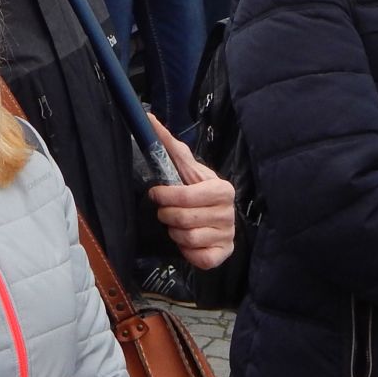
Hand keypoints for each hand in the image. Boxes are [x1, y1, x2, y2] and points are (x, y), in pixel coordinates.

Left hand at [145, 114, 235, 269]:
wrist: (213, 218)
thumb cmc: (196, 190)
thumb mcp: (185, 168)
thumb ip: (169, 145)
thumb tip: (149, 118)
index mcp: (222, 189)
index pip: (187, 196)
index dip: (165, 196)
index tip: (155, 193)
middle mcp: (229, 213)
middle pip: (184, 219)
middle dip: (167, 215)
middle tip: (165, 211)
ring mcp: (228, 235)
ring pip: (188, 239)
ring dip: (175, 232)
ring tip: (177, 224)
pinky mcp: (223, 255)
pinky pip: (199, 258)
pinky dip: (187, 251)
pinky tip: (188, 241)